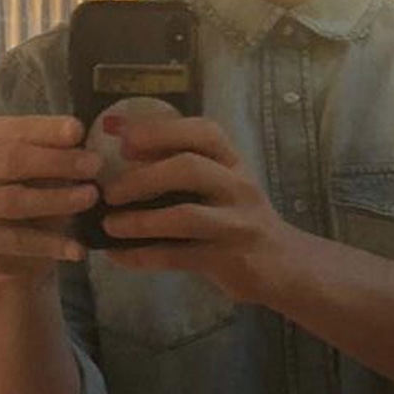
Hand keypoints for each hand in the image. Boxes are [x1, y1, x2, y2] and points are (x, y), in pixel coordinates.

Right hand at [0, 116, 100, 281]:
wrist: (3, 247)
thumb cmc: (30, 189)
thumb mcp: (41, 167)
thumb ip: (56, 154)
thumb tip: (88, 147)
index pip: (14, 130)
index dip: (46, 130)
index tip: (79, 130)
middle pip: (12, 160)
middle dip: (57, 162)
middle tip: (95, 165)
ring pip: (12, 200)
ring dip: (57, 199)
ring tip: (91, 197)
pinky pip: (15, 241)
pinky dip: (51, 244)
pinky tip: (78, 249)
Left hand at [99, 115, 289, 304]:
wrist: (284, 263)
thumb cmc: (238, 216)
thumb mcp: (221, 181)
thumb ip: (177, 160)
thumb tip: (117, 130)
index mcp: (233, 162)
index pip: (203, 131)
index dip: (159, 130)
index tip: (121, 138)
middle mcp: (239, 187)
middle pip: (190, 168)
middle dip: (143, 177)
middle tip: (109, 191)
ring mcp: (236, 224)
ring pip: (186, 216)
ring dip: (140, 220)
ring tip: (109, 225)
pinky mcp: (229, 260)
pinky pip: (179, 257)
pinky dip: (142, 256)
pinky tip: (118, 256)